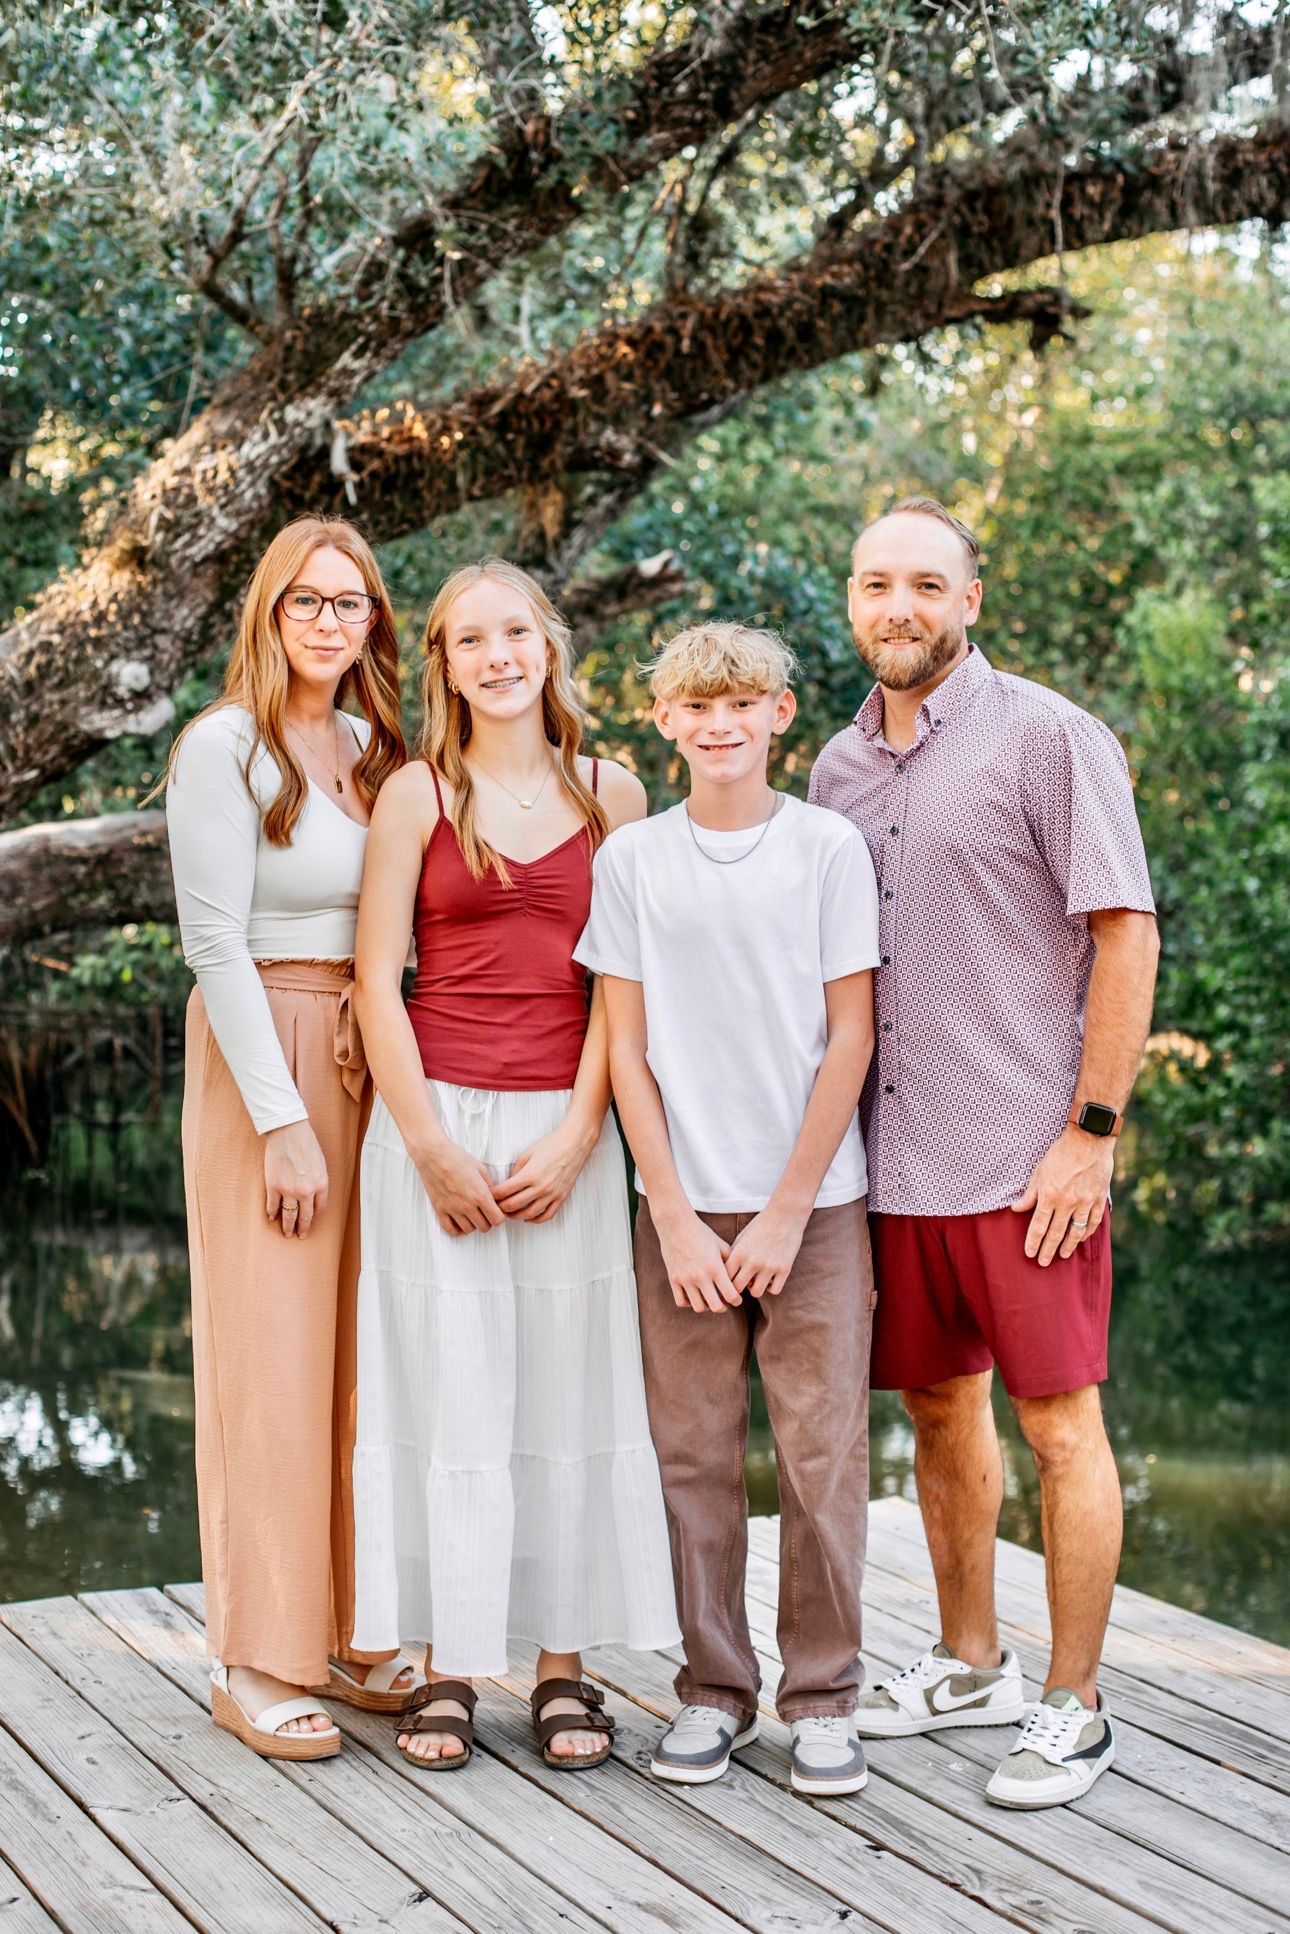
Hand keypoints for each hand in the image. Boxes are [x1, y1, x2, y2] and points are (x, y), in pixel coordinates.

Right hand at [264, 1121, 328, 1238]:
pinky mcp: (273, 1186)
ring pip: (289, 1215)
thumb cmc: (306, 1144)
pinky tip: (271, 1217)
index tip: (311, 1220)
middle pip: (305, 1216)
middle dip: (303, 1228)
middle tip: (301, 1236)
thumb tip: (313, 1195)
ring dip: (287, 1226)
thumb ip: (318, 1180)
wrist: (289, 1132)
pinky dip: (271, 1212)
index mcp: (321, 1184)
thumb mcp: (320, 1163)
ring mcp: (289, 1190)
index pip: (320, 1208)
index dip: (315, 1216)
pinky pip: (273, 1205)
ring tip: (287, 1233)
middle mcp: (307, 1191)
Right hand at [414, 1139, 504, 1237]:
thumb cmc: (456, 1158)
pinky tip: (460, 1221)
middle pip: (484, 1227)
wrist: (433, 1154)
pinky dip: (457, 1229)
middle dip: (488, 1221)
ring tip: (472, 1214)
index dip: (499, 1216)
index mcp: (480, 1194)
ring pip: (469, 1230)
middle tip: (485, 1212)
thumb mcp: (480, 1168)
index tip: (496, 1211)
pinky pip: (450, 1230)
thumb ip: (490, 1186)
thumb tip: (495, 1198)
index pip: (497, 1220)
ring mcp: (452, 1209)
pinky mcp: (439, 1210)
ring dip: (473, 1224)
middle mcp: (467, 1205)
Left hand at [492, 1120, 597, 1223]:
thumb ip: (515, 1171)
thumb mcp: (527, 1154)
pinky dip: (535, 1220)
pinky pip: (546, 1215)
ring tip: (510, 1213)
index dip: (494, 1195)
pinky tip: (528, 1217)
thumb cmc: (551, 1145)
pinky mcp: (561, 1198)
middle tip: (496, 1205)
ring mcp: (552, 1194)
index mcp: (529, 1175)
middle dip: (501, 1207)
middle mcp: (540, 1187)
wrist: (574, 1143)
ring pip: (529, 1214)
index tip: (490, 1195)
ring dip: (516, 1216)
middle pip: (513, 1206)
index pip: (504, 1192)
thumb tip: (507, 1185)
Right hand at [655, 1209, 741, 1314]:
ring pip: (698, 1307)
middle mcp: (700, 1276)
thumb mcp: (721, 1245)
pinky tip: (694, 1295)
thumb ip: (731, 1263)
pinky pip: (681, 1302)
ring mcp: (685, 1279)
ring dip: (706, 1306)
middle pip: (715, 1307)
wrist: (676, 1224)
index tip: (737, 1298)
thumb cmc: (702, 1233)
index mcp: (715, 1267)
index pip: (730, 1295)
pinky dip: (689, 1302)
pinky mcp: (673, 1279)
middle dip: (723, 1307)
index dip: (737, 1300)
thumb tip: (739, 1278)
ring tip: (709, 1298)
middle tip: (724, 1302)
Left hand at [727, 1200, 807, 1298]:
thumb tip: (727, 1275)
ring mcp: (769, 1266)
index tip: (729, 1281)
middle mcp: (752, 1261)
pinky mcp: (784, 1269)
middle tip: (743, 1284)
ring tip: (757, 1280)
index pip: (725, 1277)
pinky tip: (771, 1279)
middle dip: (739, 1288)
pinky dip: (771, 1287)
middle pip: (737, 1288)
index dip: (725, 1281)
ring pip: (756, 1293)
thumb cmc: (762, 1224)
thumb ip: (734, 1255)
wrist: (786, 1214)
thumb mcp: (742, 1237)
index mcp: (739, 1252)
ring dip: (755, 1288)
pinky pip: (774, 1290)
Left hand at [1011, 1127, 1114, 1266]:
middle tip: (1043, 1263)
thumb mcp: (1039, 1171)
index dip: (1033, 1242)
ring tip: (1062, 1255)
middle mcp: (1067, 1203)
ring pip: (1076, 1231)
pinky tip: (1082, 1238)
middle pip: (1056, 1233)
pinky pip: (1093, 1221)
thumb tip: (1016, 1208)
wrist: (1089, 1141)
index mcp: (1050, 1195)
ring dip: (1068, 1245)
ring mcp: (1085, 1202)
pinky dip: (1087, 1232)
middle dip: (1048, 1250)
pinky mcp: (1099, 1199)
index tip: (1030, 1254)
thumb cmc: (1060, 1153)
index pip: (1038, 1226)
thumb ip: (1030, 1193)